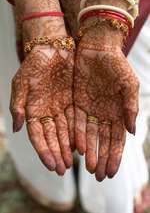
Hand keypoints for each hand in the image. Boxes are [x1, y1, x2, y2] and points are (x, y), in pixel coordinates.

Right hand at [10, 47, 73, 174]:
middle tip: (63, 170)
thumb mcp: (22, 83)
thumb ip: (18, 105)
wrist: (52, 49)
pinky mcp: (72, 102)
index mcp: (33, 110)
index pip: (37, 136)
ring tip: (73, 162)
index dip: (44, 151)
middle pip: (52, 137)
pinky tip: (80, 145)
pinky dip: (77, 133)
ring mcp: (60, 108)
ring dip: (67, 148)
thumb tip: (18, 128)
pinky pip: (75, 121)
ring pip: (64, 132)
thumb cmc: (34, 64)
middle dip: (57, 154)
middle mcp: (46, 112)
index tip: (52, 165)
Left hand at [74, 33, 138, 180]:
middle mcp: (105, 114)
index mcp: (119, 112)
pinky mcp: (77, 103)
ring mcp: (91, 110)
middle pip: (103, 141)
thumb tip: (132, 131)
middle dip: (102, 158)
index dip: (115, 156)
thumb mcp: (128, 85)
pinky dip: (78, 136)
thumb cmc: (116, 65)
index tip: (112, 172)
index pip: (118, 139)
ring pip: (90, 136)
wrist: (97, 49)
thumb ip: (130, 107)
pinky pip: (77, 123)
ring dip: (90, 152)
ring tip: (88, 167)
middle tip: (99, 176)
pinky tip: (78, 149)